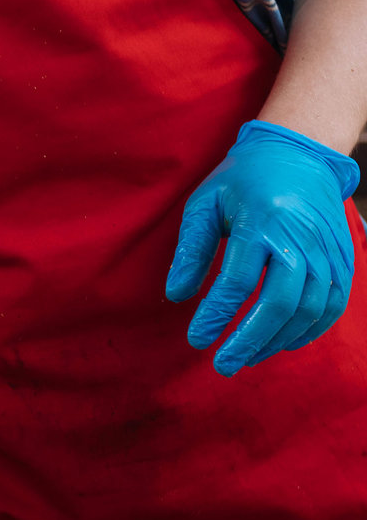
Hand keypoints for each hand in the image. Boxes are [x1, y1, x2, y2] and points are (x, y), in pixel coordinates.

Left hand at [166, 120, 359, 375]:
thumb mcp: (204, 204)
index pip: (237, 281)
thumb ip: (190, 250)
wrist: (299, 154)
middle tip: (223, 365)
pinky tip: (282, 343)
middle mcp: (299, 237)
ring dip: (277, 340)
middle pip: (279, 302)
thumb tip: (176, 297)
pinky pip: (333, 304)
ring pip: (309, 308)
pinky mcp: (343, 257)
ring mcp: (327, 249)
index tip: (197, 339)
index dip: (216, 316)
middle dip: (249, 340)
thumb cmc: (241, 181)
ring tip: (247, 358)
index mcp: (261, 221)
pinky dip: (309, 330)